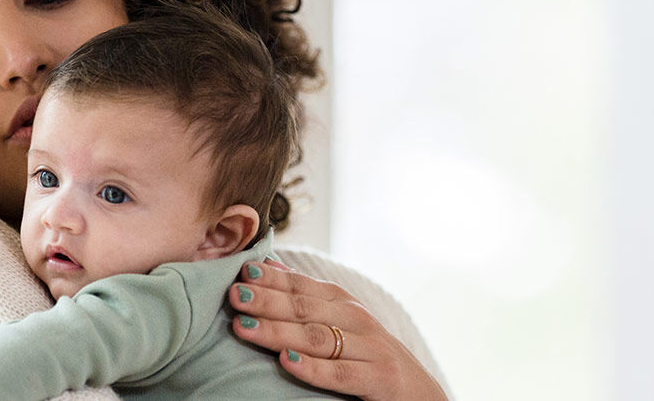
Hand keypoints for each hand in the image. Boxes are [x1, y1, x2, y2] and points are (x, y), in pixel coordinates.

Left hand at [227, 259, 447, 400]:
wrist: (419, 394)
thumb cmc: (369, 355)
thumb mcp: (339, 321)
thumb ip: (306, 296)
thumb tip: (266, 265)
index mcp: (342, 304)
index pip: (301, 286)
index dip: (271, 279)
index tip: (238, 271)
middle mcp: (356, 320)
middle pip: (304, 309)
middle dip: (267, 301)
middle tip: (234, 296)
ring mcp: (370, 348)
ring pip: (317, 338)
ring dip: (278, 331)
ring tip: (244, 326)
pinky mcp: (380, 378)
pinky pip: (341, 374)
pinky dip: (313, 368)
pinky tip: (288, 362)